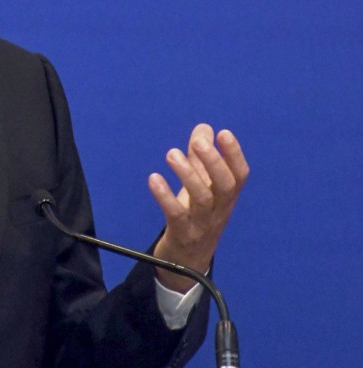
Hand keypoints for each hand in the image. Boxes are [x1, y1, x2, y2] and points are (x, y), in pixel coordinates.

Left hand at [149, 124, 248, 291]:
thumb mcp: (201, 188)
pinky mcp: (182, 235)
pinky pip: (176, 215)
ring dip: (188, 175)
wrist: (187, 263)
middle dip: (214, 162)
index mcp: (226, 198)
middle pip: (225, 186)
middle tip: (198, 142)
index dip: (234, 155)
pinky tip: (154, 179)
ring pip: (201, 199)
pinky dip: (165, 196)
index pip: (239, 176)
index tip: (224, 133)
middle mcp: (219, 210)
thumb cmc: (196, 218)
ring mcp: (202, 224)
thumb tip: (203, 128)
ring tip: (171, 154)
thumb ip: (201, 158)